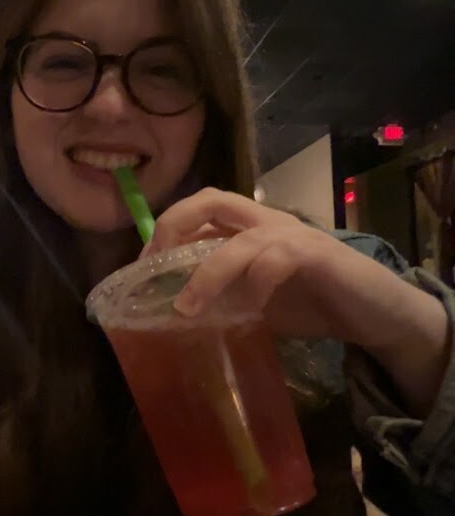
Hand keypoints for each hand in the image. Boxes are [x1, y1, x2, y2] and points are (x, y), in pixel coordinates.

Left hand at [145, 187, 434, 355]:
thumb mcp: (254, 301)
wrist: (375, 313)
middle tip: (152, 267)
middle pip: (211, 199)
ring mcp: (293, 234)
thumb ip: (221, 299)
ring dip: (205, 272)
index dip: (163, 232)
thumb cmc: (313, 304)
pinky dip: (253, 285)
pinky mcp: (317, 255)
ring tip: (185, 308)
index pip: (197, 210)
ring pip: (237, 236)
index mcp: (249, 228)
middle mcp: (267, 221)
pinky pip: (275, 260)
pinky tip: (247, 310)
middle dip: (173, 226)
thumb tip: (173, 316)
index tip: (139, 270)